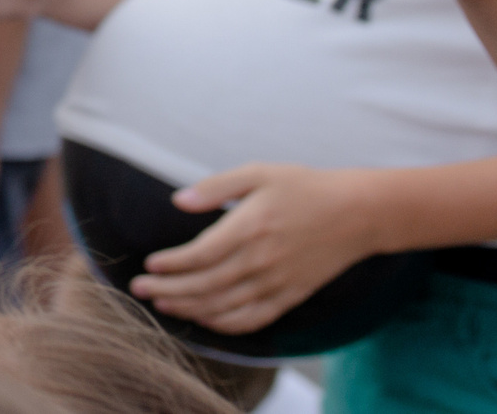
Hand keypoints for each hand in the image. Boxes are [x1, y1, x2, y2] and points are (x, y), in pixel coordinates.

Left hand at [132, 164, 380, 334]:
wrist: (359, 213)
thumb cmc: (304, 187)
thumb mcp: (258, 173)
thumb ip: (217, 186)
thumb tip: (178, 201)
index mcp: (250, 228)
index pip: (200, 255)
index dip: (171, 264)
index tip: (148, 265)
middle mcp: (261, 261)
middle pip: (205, 285)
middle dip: (168, 290)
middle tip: (137, 291)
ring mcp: (278, 283)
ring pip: (225, 307)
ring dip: (189, 309)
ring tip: (162, 306)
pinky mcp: (291, 296)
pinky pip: (254, 319)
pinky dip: (225, 325)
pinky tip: (204, 320)